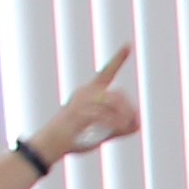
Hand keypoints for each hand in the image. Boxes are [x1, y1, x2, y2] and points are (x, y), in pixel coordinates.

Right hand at [29, 41, 140, 162]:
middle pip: (118, 94)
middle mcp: (85, 92)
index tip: (129, 44)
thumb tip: (138, 124)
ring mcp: (80, 101)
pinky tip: (118, 129)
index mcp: (89, 92)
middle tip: (132, 123)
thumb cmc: (74, 138)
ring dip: (124, 117)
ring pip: (113, 103)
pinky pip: (104, 115)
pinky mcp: (77, 113)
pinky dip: (115, 123)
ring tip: (125, 128)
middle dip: (128, 110)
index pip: (107, 72)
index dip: (119, 59)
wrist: (49, 145)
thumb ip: (119, 127)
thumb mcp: (101, 133)